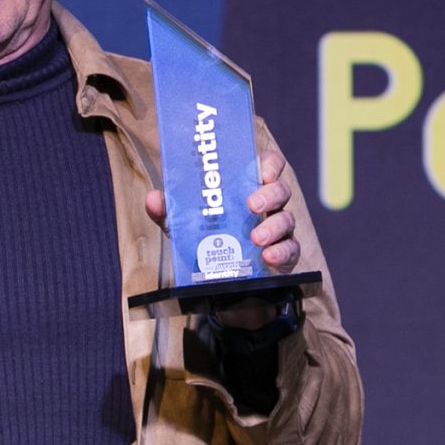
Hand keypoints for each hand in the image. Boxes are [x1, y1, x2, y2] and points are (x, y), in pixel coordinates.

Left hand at [146, 152, 301, 332]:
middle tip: (252, 205)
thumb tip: (153, 198)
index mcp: (248, 189)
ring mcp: (279, 230)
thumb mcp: (184, 226)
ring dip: (273, 226)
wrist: (220, 280)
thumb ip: (169, 212)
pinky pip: (290, 249)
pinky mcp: (284, 254)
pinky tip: (268, 257)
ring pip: (287, 219)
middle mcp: (268, 206)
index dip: (270, 164)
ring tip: (256, 238)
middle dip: (270, 194)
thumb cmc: (206, 239)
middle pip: (280, 190)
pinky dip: (281, 252)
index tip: (262, 170)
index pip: (268, 166)